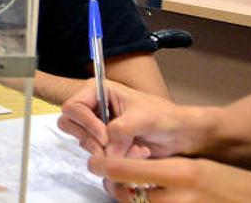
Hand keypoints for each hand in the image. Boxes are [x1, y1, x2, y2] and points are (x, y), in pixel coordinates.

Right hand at [58, 81, 208, 158]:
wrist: (181, 135)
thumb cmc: (166, 117)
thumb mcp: (143, 119)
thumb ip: (120, 130)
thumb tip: (106, 149)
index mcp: (98, 91)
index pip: (73, 107)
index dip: (86, 124)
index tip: (105, 137)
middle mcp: (94, 108)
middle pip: (70, 124)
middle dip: (91, 139)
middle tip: (109, 146)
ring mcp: (97, 126)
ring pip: (83, 141)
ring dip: (106, 150)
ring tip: (133, 149)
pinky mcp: (104, 144)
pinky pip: (97, 154)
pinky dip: (114, 158)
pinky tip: (135, 153)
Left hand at [89, 155, 250, 202]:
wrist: (247, 200)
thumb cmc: (218, 178)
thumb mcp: (188, 165)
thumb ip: (156, 167)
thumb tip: (120, 165)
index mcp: (180, 173)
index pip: (126, 170)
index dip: (104, 167)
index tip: (95, 163)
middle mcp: (177, 197)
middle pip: (125, 194)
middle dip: (113, 187)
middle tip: (109, 180)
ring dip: (127, 198)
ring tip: (126, 189)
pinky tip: (143, 197)